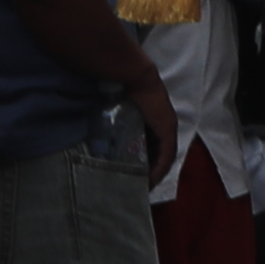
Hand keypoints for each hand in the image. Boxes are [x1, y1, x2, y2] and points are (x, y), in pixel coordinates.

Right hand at [121, 59, 177, 181]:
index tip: (134, 177)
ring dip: (154, 173)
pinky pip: (166, 156)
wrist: (133, 77)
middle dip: (148, 172)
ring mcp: (167, 129)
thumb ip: (116, 125)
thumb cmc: (122, 90)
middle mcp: (163, 127)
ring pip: (164, 158)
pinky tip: (150, 179)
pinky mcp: (167, 131)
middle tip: (136, 185)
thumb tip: (97, 137)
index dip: (145, 164)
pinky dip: (159, 168)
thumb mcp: (119, 113)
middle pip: (158, 156)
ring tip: (142, 186)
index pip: (152, 148)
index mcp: (152, 123)